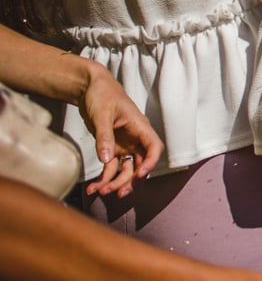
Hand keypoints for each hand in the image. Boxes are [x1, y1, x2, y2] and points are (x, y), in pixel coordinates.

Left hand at [76, 64, 162, 198]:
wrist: (90, 88)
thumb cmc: (102, 95)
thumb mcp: (102, 115)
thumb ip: (104, 137)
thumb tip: (106, 160)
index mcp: (140, 127)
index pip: (153, 147)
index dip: (150, 163)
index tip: (139, 175)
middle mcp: (135, 138)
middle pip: (140, 164)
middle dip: (129, 180)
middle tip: (116, 192)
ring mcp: (124, 145)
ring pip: (126, 169)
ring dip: (115, 183)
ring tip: (100, 192)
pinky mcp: (112, 148)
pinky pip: (110, 168)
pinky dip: (103, 178)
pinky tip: (93, 187)